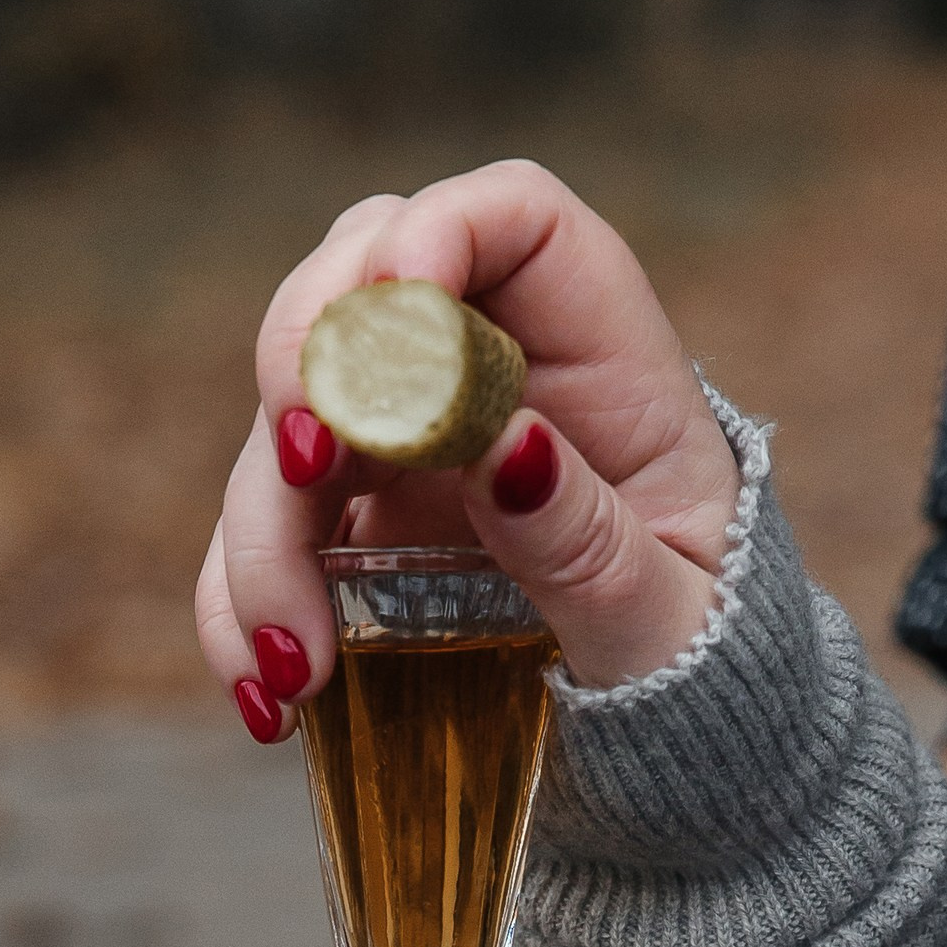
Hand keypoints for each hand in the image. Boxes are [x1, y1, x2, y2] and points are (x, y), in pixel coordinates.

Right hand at [194, 160, 740, 731]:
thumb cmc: (704, 658)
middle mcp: (492, 373)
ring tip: (296, 665)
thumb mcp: (670, 618)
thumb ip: (588, 539)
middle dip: (303, 363)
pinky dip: (242, 602)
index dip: (437, 232)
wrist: (683, 729)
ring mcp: (413, 438)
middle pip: (358, 281)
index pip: (516, 218)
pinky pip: (268, 525)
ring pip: (290, 415)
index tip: (390, 317)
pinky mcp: (360, 519)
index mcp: (604, 359)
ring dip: (261, 529)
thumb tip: (502, 448)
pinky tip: (267, 695)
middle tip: (302, 470)